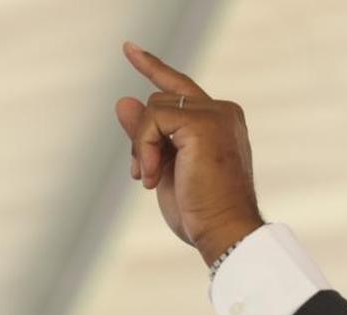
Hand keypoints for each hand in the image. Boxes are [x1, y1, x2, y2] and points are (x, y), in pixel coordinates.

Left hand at [115, 40, 263, 264]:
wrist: (224, 233)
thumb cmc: (202, 211)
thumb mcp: (167, 168)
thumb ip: (148, 135)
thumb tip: (123, 101)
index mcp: (222, 122)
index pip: (180, 88)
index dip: (153, 67)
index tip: (129, 50)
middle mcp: (223, 112)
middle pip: (160, 99)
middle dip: (142, 137)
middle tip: (140, 174)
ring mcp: (216, 115)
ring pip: (153, 108)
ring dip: (142, 147)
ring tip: (150, 179)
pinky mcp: (203, 124)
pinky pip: (153, 118)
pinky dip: (144, 148)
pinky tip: (153, 177)